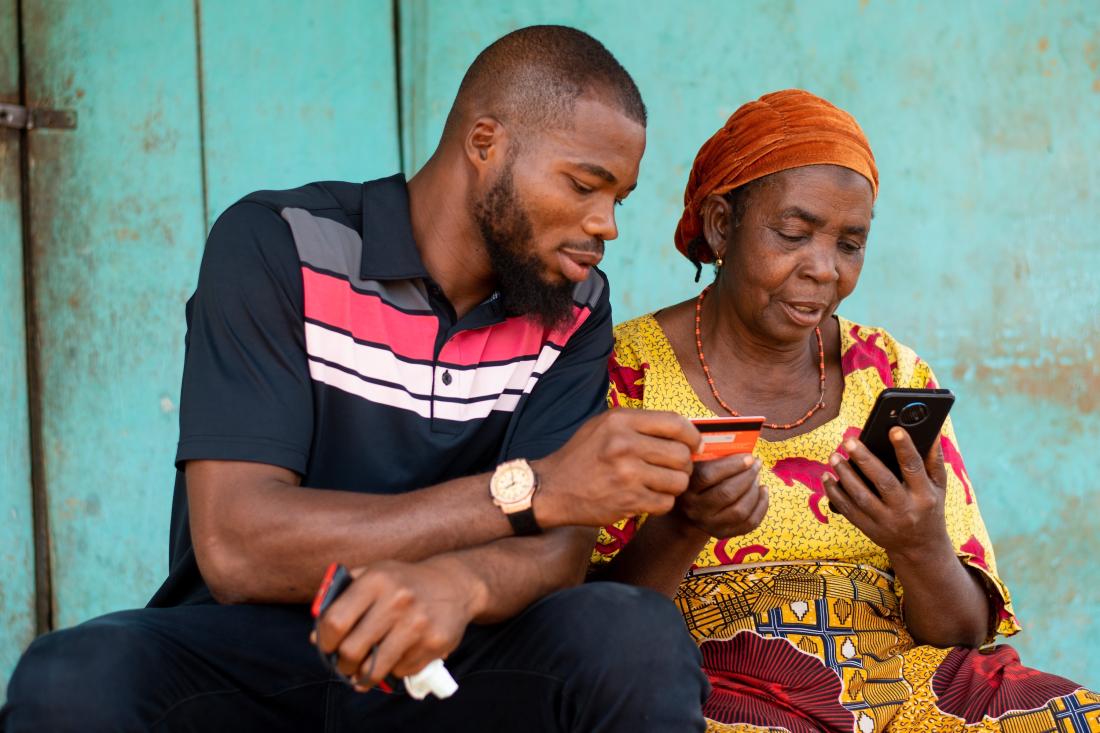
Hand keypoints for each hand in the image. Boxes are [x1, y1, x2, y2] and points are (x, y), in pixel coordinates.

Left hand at [313, 558, 478, 690]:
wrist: (453, 584)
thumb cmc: (403, 582)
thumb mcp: (373, 575)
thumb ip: (342, 599)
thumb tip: (316, 637)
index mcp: (377, 580)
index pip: (335, 620)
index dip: (324, 640)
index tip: (326, 646)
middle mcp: (398, 600)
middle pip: (351, 650)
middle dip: (342, 664)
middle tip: (345, 664)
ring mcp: (418, 624)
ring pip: (374, 669)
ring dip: (363, 676)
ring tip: (363, 671)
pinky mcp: (434, 643)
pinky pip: (401, 671)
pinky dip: (395, 668)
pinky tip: (400, 654)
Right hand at [533, 409, 699, 526]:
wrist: (551, 489)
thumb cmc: (581, 456)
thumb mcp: (603, 426)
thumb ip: (639, 425)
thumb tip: (684, 430)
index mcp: (621, 420)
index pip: (676, 423)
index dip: (692, 436)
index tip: (695, 445)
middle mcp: (625, 444)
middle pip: (682, 455)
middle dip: (683, 465)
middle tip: (672, 470)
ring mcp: (627, 474)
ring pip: (678, 481)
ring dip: (673, 486)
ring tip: (658, 485)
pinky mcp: (628, 501)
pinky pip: (666, 503)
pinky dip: (660, 503)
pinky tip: (646, 498)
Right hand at [672, 454, 766, 538]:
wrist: (687, 513)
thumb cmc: (697, 480)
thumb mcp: (696, 467)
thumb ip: (711, 456)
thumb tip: (741, 443)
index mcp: (686, 488)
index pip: (707, 476)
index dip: (731, 465)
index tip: (748, 456)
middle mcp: (695, 510)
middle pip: (727, 494)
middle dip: (747, 476)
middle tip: (757, 463)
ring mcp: (710, 525)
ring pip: (740, 510)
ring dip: (754, 490)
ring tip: (757, 477)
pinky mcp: (724, 534)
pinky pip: (750, 523)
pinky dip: (762, 505)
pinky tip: (763, 491)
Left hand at [823, 428, 950, 557]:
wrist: (921, 548)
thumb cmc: (929, 508)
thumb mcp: (939, 487)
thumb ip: (934, 460)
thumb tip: (932, 431)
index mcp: (924, 495)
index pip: (914, 468)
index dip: (904, 448)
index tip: (893, 429)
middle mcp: (905, 509)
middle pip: (883, 482)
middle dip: (864, 460)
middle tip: (848, 441)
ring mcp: (885, 521)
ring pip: (861, 497)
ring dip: (845, 475)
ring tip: (834, 456)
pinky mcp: (869, 529)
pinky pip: (848, 510)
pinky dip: (834, 494)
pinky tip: (827, 477)